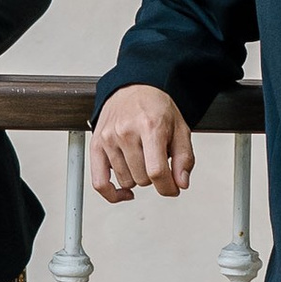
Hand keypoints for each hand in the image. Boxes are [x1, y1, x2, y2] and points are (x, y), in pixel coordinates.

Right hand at [91, 85, 193, 202]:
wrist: (134, 88)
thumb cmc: (156, 108)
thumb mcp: (180, 128)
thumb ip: (185, 158)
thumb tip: (181, 183)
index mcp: (150, 126)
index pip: (157, 171)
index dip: (168, 187)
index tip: (173, 189)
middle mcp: (126, 132)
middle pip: (142, 179)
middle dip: (154, 176)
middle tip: (156, 160)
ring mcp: (109, 139)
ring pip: (126, 181)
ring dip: (137, 177)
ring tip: (141, 158)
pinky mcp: (96, 145)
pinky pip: (99, 182)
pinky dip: (112, 193)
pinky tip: (123, 192)